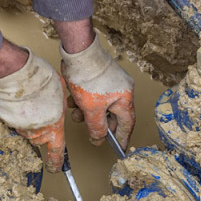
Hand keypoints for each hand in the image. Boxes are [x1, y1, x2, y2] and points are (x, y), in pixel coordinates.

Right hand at [0, 47, 65, 172]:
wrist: (17, 74)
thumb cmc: (42, 81)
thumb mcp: (61, 95)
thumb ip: (60, 108)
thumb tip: (59, 109)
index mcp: (54, 129)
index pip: (56, 153)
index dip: (56, 163)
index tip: (56, 168)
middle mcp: (37, 133)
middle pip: (40, 139)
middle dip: (42, 129)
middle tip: (42, 111)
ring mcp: (20, 129)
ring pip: (27, 130)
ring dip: (30, 121)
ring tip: (32, 102)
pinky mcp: (7, 121)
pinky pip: (14, 122)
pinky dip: (18, 114)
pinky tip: (20, 101)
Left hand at [60, 33, 134, 148]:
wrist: (78, 51)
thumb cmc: (87, 76)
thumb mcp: (91, 109)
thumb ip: (97, 127)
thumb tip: (99, 139)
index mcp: (125, 98)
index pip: (127, 124)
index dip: (123, 138)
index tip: (120, 149)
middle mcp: (123, 89)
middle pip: (113, 115)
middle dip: (98, 124)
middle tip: (91, 133)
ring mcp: (112, 82)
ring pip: (101, 106)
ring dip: (88, 113)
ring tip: (76, 112)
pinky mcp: (102, 77)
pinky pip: (95, 95)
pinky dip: (84, 101)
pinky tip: (73, 100)